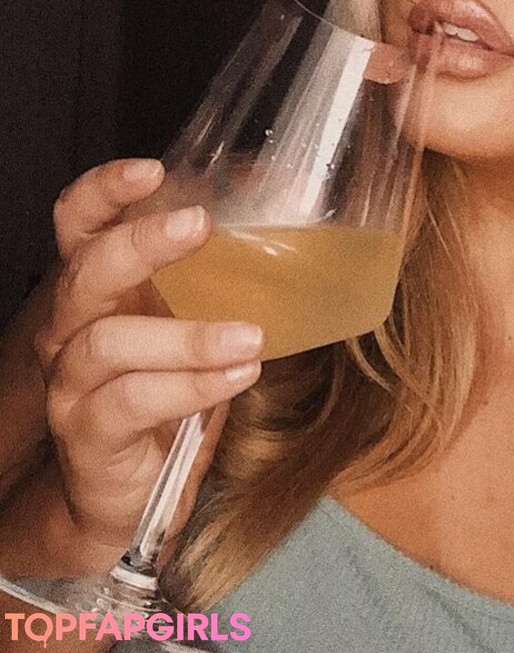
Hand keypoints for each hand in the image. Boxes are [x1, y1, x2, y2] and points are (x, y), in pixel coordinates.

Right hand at [32, 159, 263, 547]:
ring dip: (187, 336)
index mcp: (102, 285)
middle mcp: (73, 327)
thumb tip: (294, 198)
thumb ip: (229, 265)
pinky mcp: (89, 434)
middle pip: (85, 271)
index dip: (103, 190)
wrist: (135, 487)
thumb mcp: (203, 316)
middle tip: (200, 226)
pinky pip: (129, 403)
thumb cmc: (175, 383)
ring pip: (109, 343)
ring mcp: (73, 383)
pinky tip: (237, 378)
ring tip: (251, 337)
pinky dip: (188, 387)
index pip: (78, 222)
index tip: (152, 170)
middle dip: (141, 243)